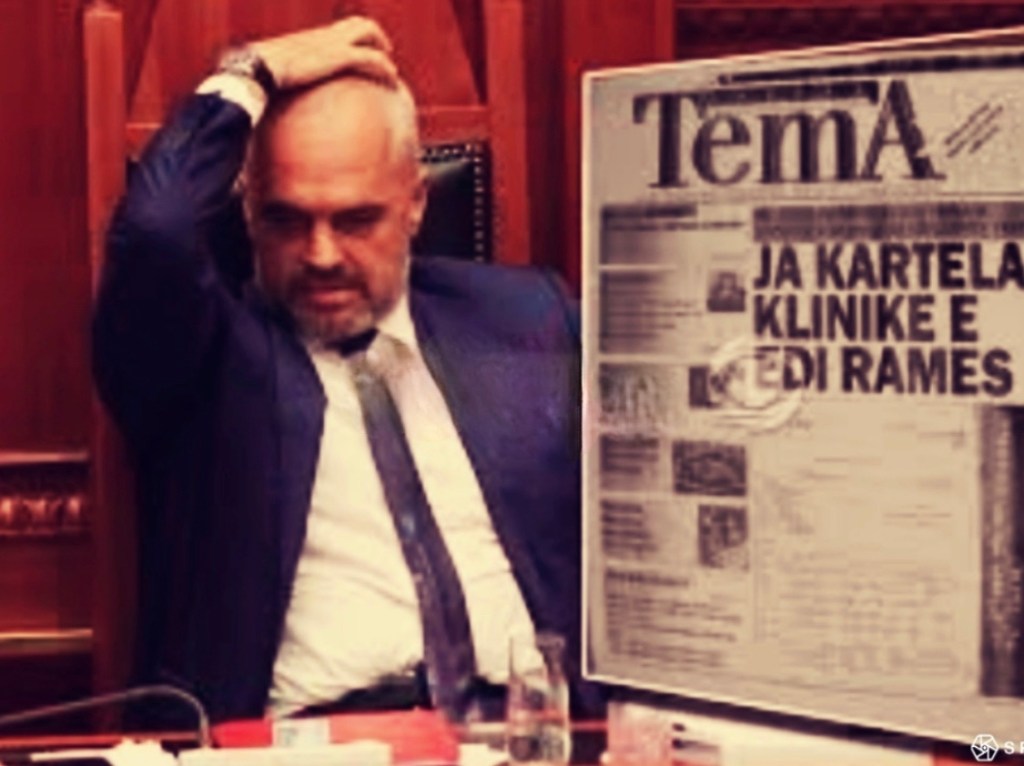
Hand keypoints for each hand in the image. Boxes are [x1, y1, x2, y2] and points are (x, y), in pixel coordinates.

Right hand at [251, 16, 397, 91]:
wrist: (257, 70)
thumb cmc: (255, 76)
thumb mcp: (267, 77)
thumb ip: (274, 84)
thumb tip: (264, 102)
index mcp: (307, 39)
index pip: (336, 30)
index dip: (352, 37)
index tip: (360, 51)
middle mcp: (321, 36)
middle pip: (356, 23)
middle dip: (375, 36)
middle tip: (384, 53)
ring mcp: (330, 43)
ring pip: (368, 32)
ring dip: (383, 48)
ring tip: (392, 70)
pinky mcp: (337, 57)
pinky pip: (370, 58)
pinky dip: (383, 67)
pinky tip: (392, 80)